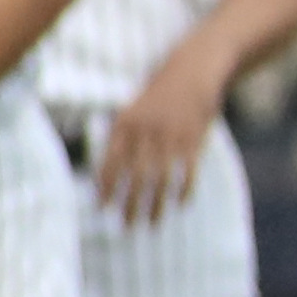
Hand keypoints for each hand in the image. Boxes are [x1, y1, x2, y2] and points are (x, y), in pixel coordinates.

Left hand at [96, 57, 227, 225]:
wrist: (193, 70)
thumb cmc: (159, 93)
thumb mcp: (133, 109)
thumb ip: (123, 136)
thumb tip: (110, 171)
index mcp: (125, 123)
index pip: (110, 162)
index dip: (106, 186)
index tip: (102, 208)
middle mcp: (146, 131)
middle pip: (135, 176)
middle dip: (130, 204)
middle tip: (126, 226)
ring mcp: (171, 136)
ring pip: (160, 178)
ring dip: (155, 204)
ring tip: (151, 223)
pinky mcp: (194, 140)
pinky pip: (187, 171)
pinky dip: (183, 190)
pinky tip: (179, 204)